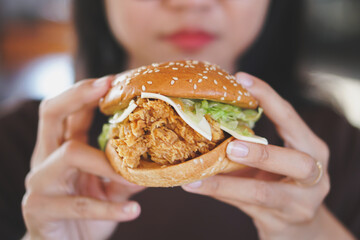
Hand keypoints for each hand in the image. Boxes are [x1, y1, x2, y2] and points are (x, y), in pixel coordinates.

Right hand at [22, 76, 144, 239]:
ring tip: (134, 175)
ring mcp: (39, 183)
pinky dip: (110, 207)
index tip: (112, 80)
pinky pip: (78, 203)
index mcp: (60, 148)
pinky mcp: (40, 209)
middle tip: (106, 87)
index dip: (86, 91)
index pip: (67, 110)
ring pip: (70, 154)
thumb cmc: (85, 213)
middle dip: (78, 95)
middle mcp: (45, 159)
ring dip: (107, 163)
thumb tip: (157, 161)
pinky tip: (133, 211)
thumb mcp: (109, 188)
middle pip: (51, 113)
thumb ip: (126, 172)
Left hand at [183, 73, 354, 238]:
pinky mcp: (280, 223)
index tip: (242, 79)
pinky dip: (219, 195)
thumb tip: (208, 119)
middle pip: (296, 162)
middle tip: (232, 146)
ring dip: (229, 184)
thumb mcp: (276, 162)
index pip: (291, 118)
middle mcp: (314, 176)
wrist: (300, 228)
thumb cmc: (282, 183)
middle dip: (263, 153)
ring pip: (264, 194)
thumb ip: (252, 143)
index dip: (269, 97)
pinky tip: (195, 186)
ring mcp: (299, 204)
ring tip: (198, 176)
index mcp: (312, 149)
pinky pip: (245, 207)